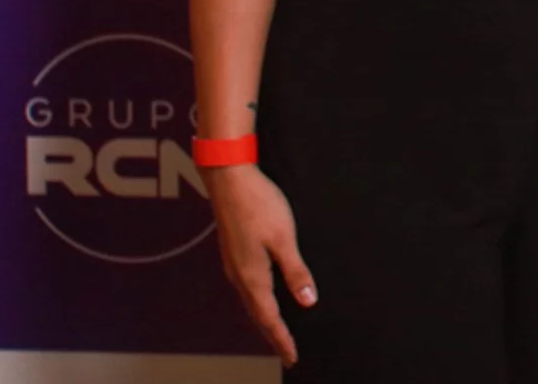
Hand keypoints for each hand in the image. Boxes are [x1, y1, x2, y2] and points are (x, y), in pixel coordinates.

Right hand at [208, 164, 316, 364]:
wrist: (229, 180)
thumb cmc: (259, 205)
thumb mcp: (284, 238)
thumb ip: (296, 271)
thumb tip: (308, 301)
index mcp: (253, 276)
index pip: (269, 318)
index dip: (282, 339)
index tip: (292, 358)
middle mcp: (239, 276)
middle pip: (257, 315)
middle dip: (273, 335)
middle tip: (287, 353)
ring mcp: (234, 265)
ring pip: (251, 302)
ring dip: (265, 320)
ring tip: (277, 333)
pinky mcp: (234, 254)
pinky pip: (247, 289)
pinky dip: (258, 302)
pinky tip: (264, 299)